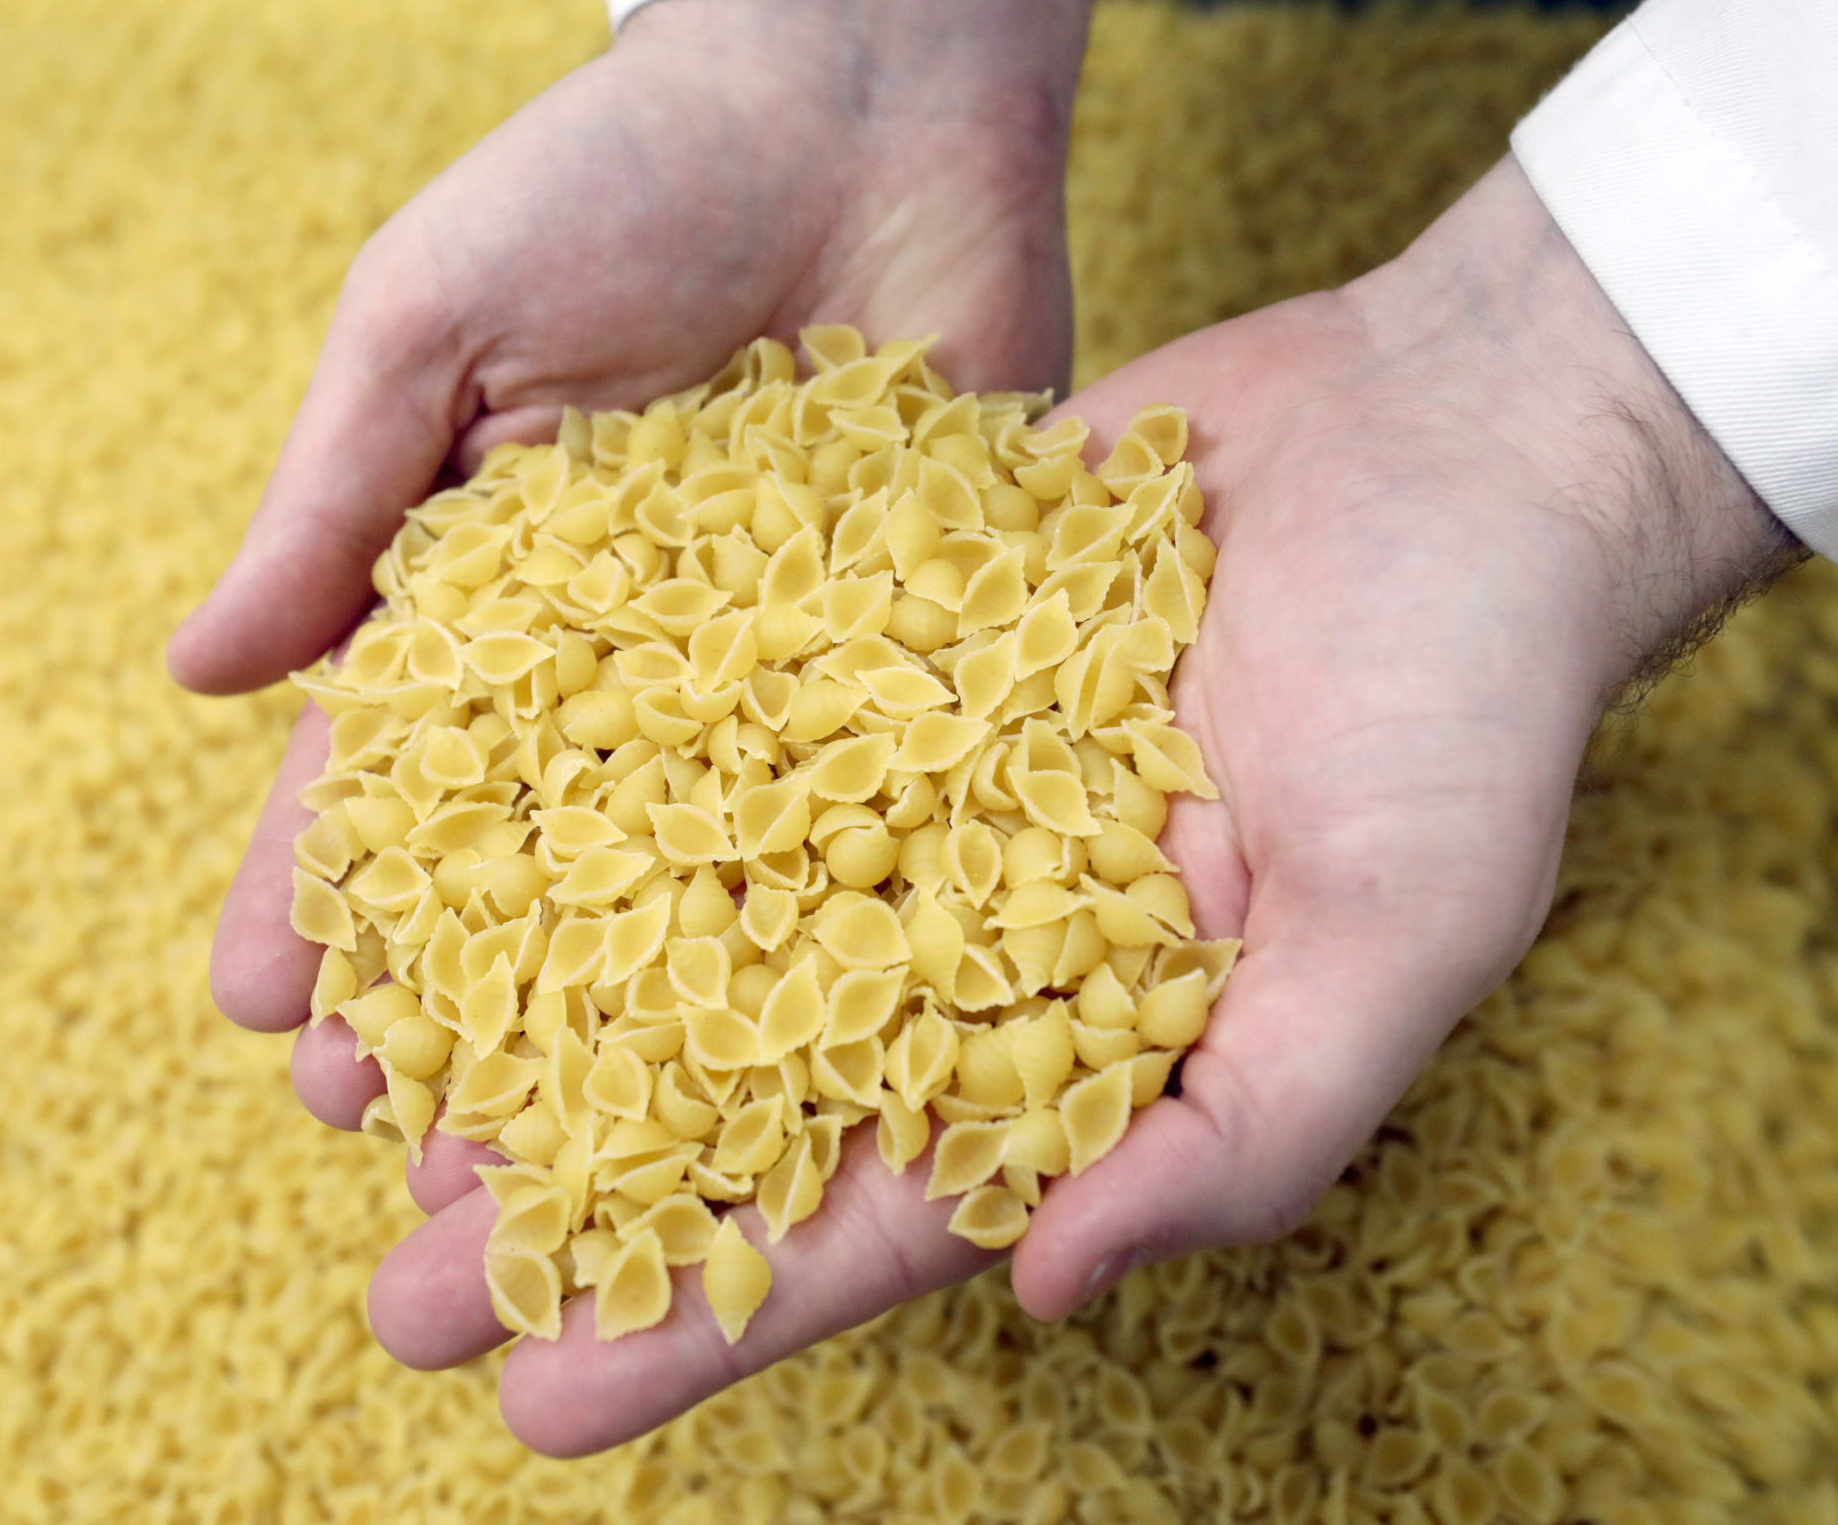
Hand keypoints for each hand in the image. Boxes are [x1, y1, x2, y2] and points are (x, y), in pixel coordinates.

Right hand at [164, 0, 1096, 1380]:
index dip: (333, 897)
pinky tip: (805, 1071)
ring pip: (702, 890)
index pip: (393, 775)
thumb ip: (335, 499)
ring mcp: (783, 679)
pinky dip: (841, 940)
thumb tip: (194, 672)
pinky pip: (879, 818)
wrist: (867, 84)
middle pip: (544, 875)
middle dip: (474, 1015)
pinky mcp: (926, 664)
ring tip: (586, 1171)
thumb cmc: (621, 170)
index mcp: (498, 592)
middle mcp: (636, 663)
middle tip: (412, 1166)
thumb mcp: (435, 316)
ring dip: (641, 1036)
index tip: (278, 1023)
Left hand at [439, 154, 1798, 1454]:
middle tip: (399, 1290)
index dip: (716, 1315)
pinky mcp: (876, 632)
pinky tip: (450, 825)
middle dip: (583, 1192)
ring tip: (363, 1087)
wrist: (1467, 433)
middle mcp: (974, 924)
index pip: (881, 1212)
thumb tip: (1049, 1292)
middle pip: (744, 1087)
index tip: (543, 1404)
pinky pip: (709, 715)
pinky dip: (591, 773)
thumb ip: (1242, 1132)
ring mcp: (913, 778)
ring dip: (544, 1002)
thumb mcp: (1401, 940)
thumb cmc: (1473, 696)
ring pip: (695, 914)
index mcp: (1086, 1038)